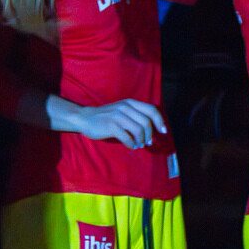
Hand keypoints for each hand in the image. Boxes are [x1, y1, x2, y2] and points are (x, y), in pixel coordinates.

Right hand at [51, 96, 165, 149]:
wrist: (85, 118)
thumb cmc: (105, 117)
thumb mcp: (122, 110)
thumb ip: (135, 115)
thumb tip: (152, 128)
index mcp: (130, 103)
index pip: (151, 110)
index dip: (160, 121)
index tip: (163, 132)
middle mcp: (125, 107)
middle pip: (146, 122)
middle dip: (149, 135)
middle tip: (147, 142)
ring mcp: (118, 116)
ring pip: (138, 130)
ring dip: (140, 140)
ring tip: (138, 144)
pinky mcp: (111, 125)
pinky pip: (128, 137)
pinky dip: (131, 144)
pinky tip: (130, 146)